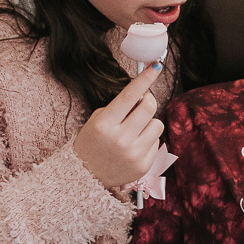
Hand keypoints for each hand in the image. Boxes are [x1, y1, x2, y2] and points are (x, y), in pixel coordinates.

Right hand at [73, 63, 164, 188]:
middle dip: (148, 101)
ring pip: (157, 124)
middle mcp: (121, 139)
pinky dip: (148, 140)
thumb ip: (119, 108)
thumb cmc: (91, 144)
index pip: (130, 95)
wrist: (85, 176)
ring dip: (149, 123)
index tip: (155, 67)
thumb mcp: (97, 121)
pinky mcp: (143, 165)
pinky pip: (157, 142)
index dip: (144, 79)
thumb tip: (143, 97)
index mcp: (105, 124)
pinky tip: (135, 146)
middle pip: (149, 107)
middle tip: (141, 104)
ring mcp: (134, 153)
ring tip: (135, 130)